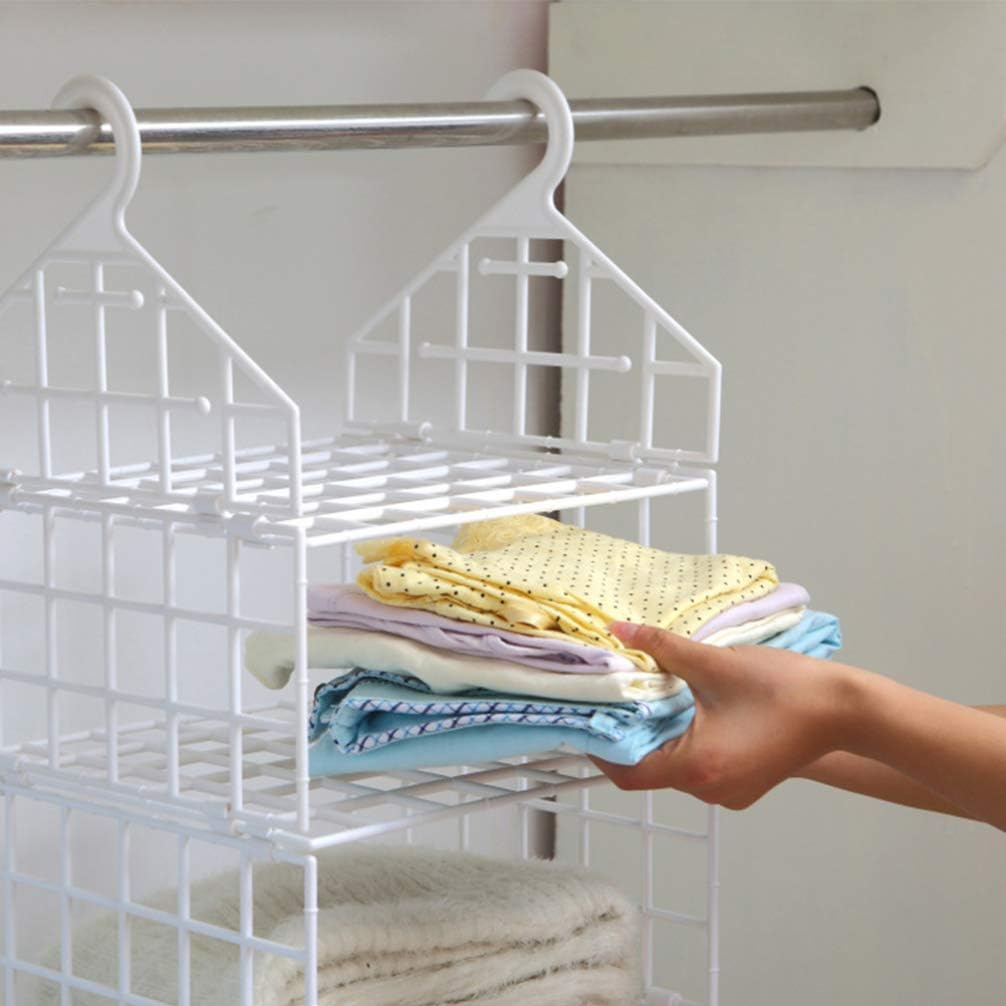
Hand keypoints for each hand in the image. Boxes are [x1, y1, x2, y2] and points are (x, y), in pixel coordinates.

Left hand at [591, 622, 851, 808]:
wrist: (845, 710)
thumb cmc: (784, 688)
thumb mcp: (714, 663)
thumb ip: (662, 648)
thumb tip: (620, 631)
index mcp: (698, 768)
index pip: (628, 771)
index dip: (601, 747)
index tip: (588, 718)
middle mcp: (710, 790)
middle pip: (650, 770)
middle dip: (630, 735)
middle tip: (614, 699)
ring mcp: (730, 792)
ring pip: (675, 769)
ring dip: (659, 737)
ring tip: (647, 699)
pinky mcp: (744, 784)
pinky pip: (700, 769)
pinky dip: (685, 744)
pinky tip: (684, 710)